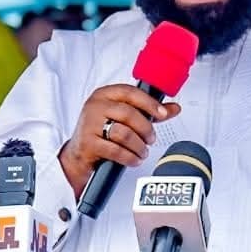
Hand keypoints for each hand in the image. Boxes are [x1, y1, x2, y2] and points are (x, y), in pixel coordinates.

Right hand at [58, 84, 181, 197]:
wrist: (77, 155)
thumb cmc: (101, 132)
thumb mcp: (123, 117)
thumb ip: (148, 111)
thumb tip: (173, 108)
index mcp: (104, 94)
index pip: (130, 92)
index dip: (149, 103)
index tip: (162, 114)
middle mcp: (95, 106)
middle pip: (129, 114)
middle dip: (146, 129)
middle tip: (150, 139)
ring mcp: (89, 124)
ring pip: (124, 134)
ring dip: (139, 146)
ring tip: (142, 151)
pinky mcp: (88, 144)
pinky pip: (116, 151)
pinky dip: (130, 157)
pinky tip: (133, 159)